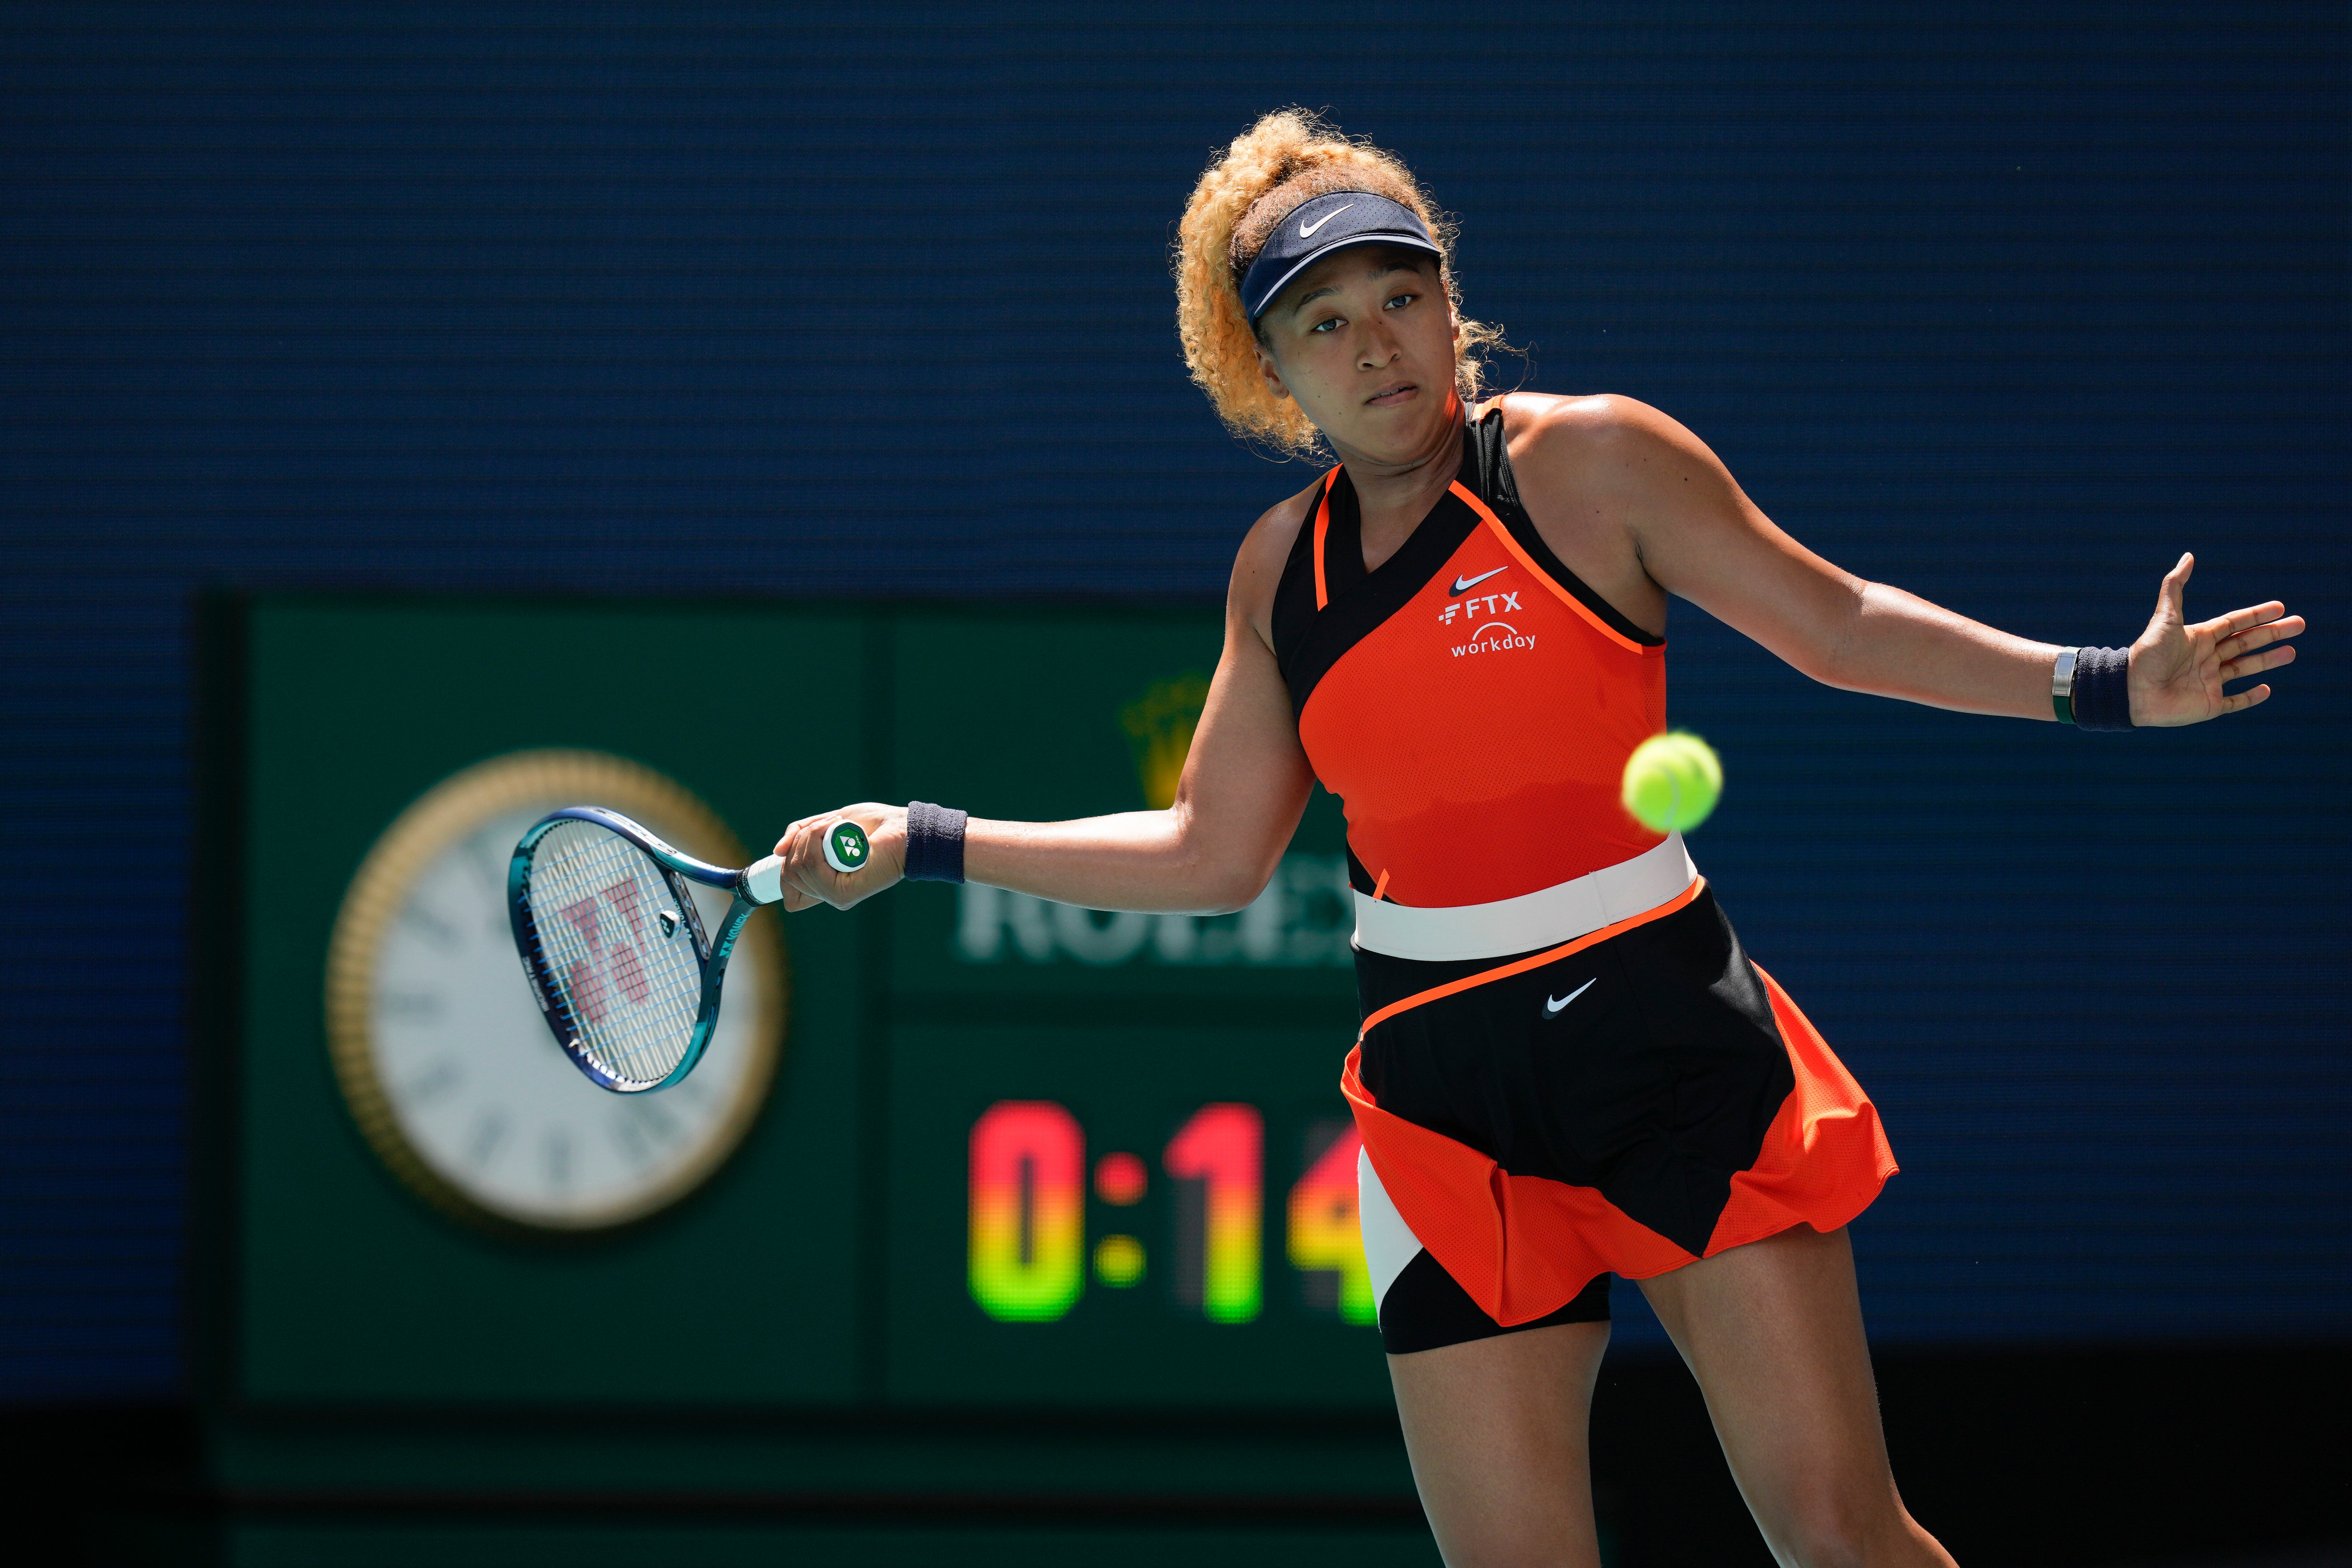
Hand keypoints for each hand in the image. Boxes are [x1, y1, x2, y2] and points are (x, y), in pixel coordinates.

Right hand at [771, 804, 905, 911]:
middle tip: (827, 823)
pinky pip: (812, 866)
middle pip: (788, 874)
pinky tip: (835, 828)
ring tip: (835, 823)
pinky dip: (817, 840)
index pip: (790, 896)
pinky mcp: (843, 893)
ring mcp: (835, 896)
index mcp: (825, 884)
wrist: (902, 828)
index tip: (794, 846)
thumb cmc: (872, 826)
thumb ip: (801, 835)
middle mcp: (828, 894)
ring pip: (798, 867)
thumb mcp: (827, 825)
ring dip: (811, 835)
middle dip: (800, 840)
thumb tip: (776, 852)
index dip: (783, 871)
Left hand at [2128, 553, 2303, 726]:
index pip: (2235, 623)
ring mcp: (2208, 681)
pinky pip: (2235, 702)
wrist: (2131, 691)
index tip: (2280, 607)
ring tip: (2291, 652)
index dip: (2257, 615)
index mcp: (2199, 638)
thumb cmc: (2147, 654)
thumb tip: (2188, 556)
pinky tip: (2267, 689)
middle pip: (2246, 643)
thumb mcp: (2165, 617)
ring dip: (2268, 660)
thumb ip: (2175, 587)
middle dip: (2272, 634)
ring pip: (2245, 668)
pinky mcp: (2208, 704)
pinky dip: (2251, 697)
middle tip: (2299, 625)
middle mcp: (2206, 658)